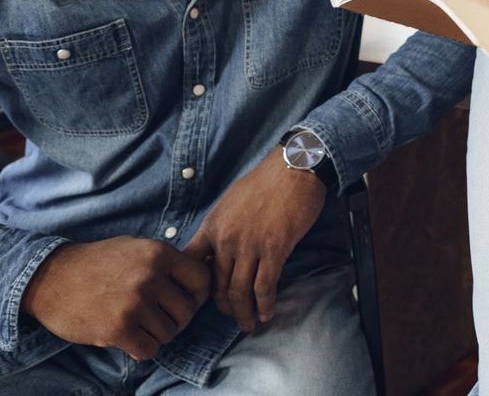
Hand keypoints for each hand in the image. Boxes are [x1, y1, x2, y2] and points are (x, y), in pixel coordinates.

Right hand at [21, 236, 209, 360]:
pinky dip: (144, 348)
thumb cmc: (100, 262)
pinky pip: (149, 349)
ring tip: (145, 326)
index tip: (188, 300)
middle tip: (164, 318)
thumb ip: (167, 260)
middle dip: (179, 318)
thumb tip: (203, 268)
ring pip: (169, 332)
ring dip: (160, 334)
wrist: (54, 278)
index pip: (201, 279)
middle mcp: (150, 277)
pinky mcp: (116, 329)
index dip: (199, 293)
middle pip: (187, 310)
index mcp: (159, 254)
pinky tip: (133, 338)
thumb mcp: (138, 247)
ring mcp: (134, 304)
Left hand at [184, 150, 326, 332]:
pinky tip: (267, 312)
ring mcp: (250, 246)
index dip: (195, 286)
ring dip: (244, 313)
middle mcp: (227, 240)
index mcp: (213, 226)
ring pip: (239, 291)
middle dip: (224, 307)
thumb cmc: (266, 180)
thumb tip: (218, 247)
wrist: (294, 167)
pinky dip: (265, 304)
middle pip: (217, 286)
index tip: (204, 297)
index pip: (192, 265)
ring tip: (249, 323)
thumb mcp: (231, 200)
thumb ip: (222, 225)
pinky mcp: (275, 249)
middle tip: (232, 316)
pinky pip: (265, 286)